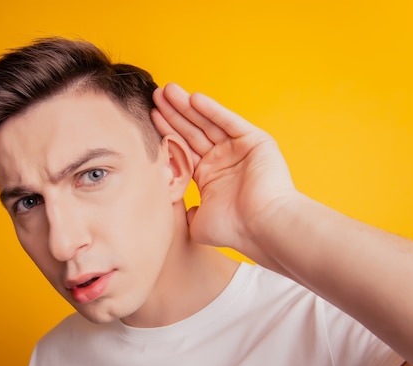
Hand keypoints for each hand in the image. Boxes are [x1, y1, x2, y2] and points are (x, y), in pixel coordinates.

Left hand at [152, 83, 296, 255]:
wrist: (262, 226)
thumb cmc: (233, 229)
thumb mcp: (198, 223)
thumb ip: (184, 213)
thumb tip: (175, 212)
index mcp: (209, 176)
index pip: (183, 148)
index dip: (167, 132)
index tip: (150, 116)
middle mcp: (223, 160)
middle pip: (192, 131)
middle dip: (174, 113)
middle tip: (156, 94)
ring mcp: (238, 149)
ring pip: (208, 123)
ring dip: (188, 106)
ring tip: (168, 90)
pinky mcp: (254, 141)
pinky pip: (229, 121)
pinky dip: (212, 110)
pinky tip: (193, 98)